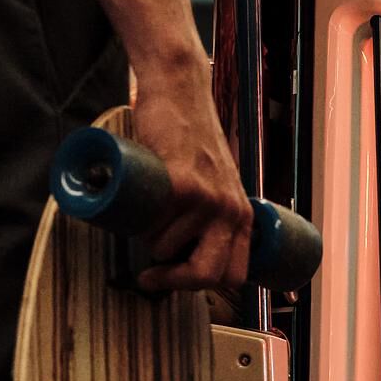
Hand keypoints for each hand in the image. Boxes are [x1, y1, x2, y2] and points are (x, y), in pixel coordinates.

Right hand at [131, 60, 251, 291]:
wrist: (181, 93)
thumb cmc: (189, 141)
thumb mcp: (215, 183)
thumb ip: (210, 211)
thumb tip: (183, 249)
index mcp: (242, 217)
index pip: (234, 275)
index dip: (203, 286)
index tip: (177, 280)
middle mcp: (231, 212)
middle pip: (207, 274)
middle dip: (174, 282)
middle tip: (151, 275)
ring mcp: (209, 199)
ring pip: (170, 247)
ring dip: (150, 244)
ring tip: (143, 224)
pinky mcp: (183, 182)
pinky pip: (158, 225)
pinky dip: (142, 228)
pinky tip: (138, 218)